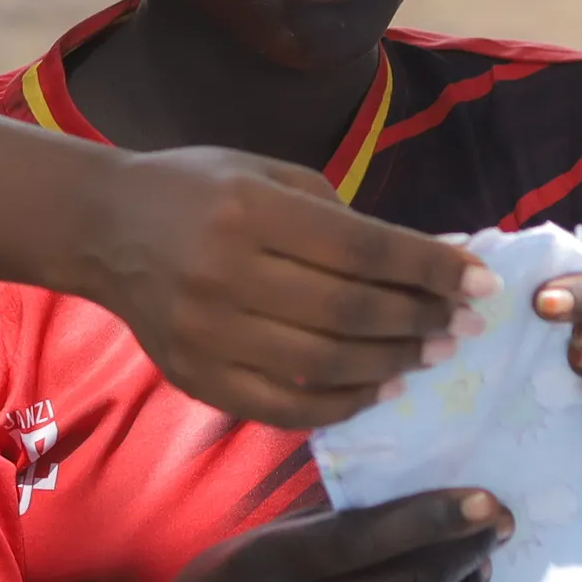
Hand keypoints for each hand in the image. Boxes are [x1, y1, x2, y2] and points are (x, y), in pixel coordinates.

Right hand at [81, 147, 481, 428]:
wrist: (103, 227)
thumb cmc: (198, 189)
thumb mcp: (268, 174)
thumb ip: (341, 219)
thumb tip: (423, 265)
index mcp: (250, 210)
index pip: (363, 249)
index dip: (430, 268)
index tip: (478, 283)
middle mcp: (226, 272)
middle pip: (350, 312)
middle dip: (420, 320)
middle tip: (461, 326)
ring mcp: (207, 333)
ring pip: (324, 364)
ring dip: (392, 363)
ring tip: (429, 354)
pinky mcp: (195, 377)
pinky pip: (284, 406)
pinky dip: (341, 403)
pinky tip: (377, 387)